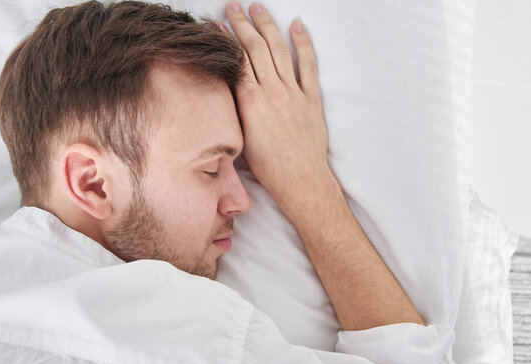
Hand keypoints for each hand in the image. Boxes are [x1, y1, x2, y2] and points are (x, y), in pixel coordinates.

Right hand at [224, 2, 331, 204]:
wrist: (299, 178)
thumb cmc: (267, 165)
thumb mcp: (242, 136)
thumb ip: (237, 108)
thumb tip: (231, 88)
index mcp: (250, 101)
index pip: (236, 60)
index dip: (227, 39)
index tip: (219, 23)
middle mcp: (271, 91)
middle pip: (255, 48)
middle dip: (243, 23)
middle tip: (234, 6)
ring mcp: (293, 92)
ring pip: (279, 50)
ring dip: (267, 25)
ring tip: (258, 8)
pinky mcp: (311, 98)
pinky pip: (308, 64)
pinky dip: (303, 44)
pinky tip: (297, 26)